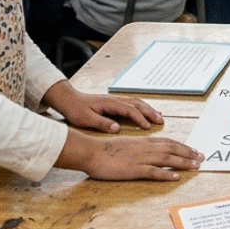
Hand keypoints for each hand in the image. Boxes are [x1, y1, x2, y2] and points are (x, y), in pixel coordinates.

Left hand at [42, 81, 162, 132]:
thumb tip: (117, 128)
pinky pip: (133, 104)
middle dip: (150, 112)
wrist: (68, 100)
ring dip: (149, 109)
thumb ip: (102, 123)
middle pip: (138, 104)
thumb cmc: (75, 110)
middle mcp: (116, 100)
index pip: (130, 110)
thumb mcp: (86, 119)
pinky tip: (147, 112)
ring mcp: (116, 100)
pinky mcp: (115, 102)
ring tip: (159, 117)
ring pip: (137, 103)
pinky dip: (143, 108)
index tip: (147, 127)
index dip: (140, 118)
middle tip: (161, 121)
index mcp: (110, 103)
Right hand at [56, 130, 201, 180]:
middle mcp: (146, 148)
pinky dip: (166, 174)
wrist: (91, 151)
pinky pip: (153, 171)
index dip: (183, 147)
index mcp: (144, 142)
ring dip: (184, 162)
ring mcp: (141, 159)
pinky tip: (176, 177)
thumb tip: (150, 152)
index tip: (194, 151)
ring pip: (167, 159)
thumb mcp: (127, 145)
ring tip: (196, 166)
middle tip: (202, 158)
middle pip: (173, 149)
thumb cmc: (106, 150)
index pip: (169, 142)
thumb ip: (140, 148)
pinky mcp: (133, 169)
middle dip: (189, 153)